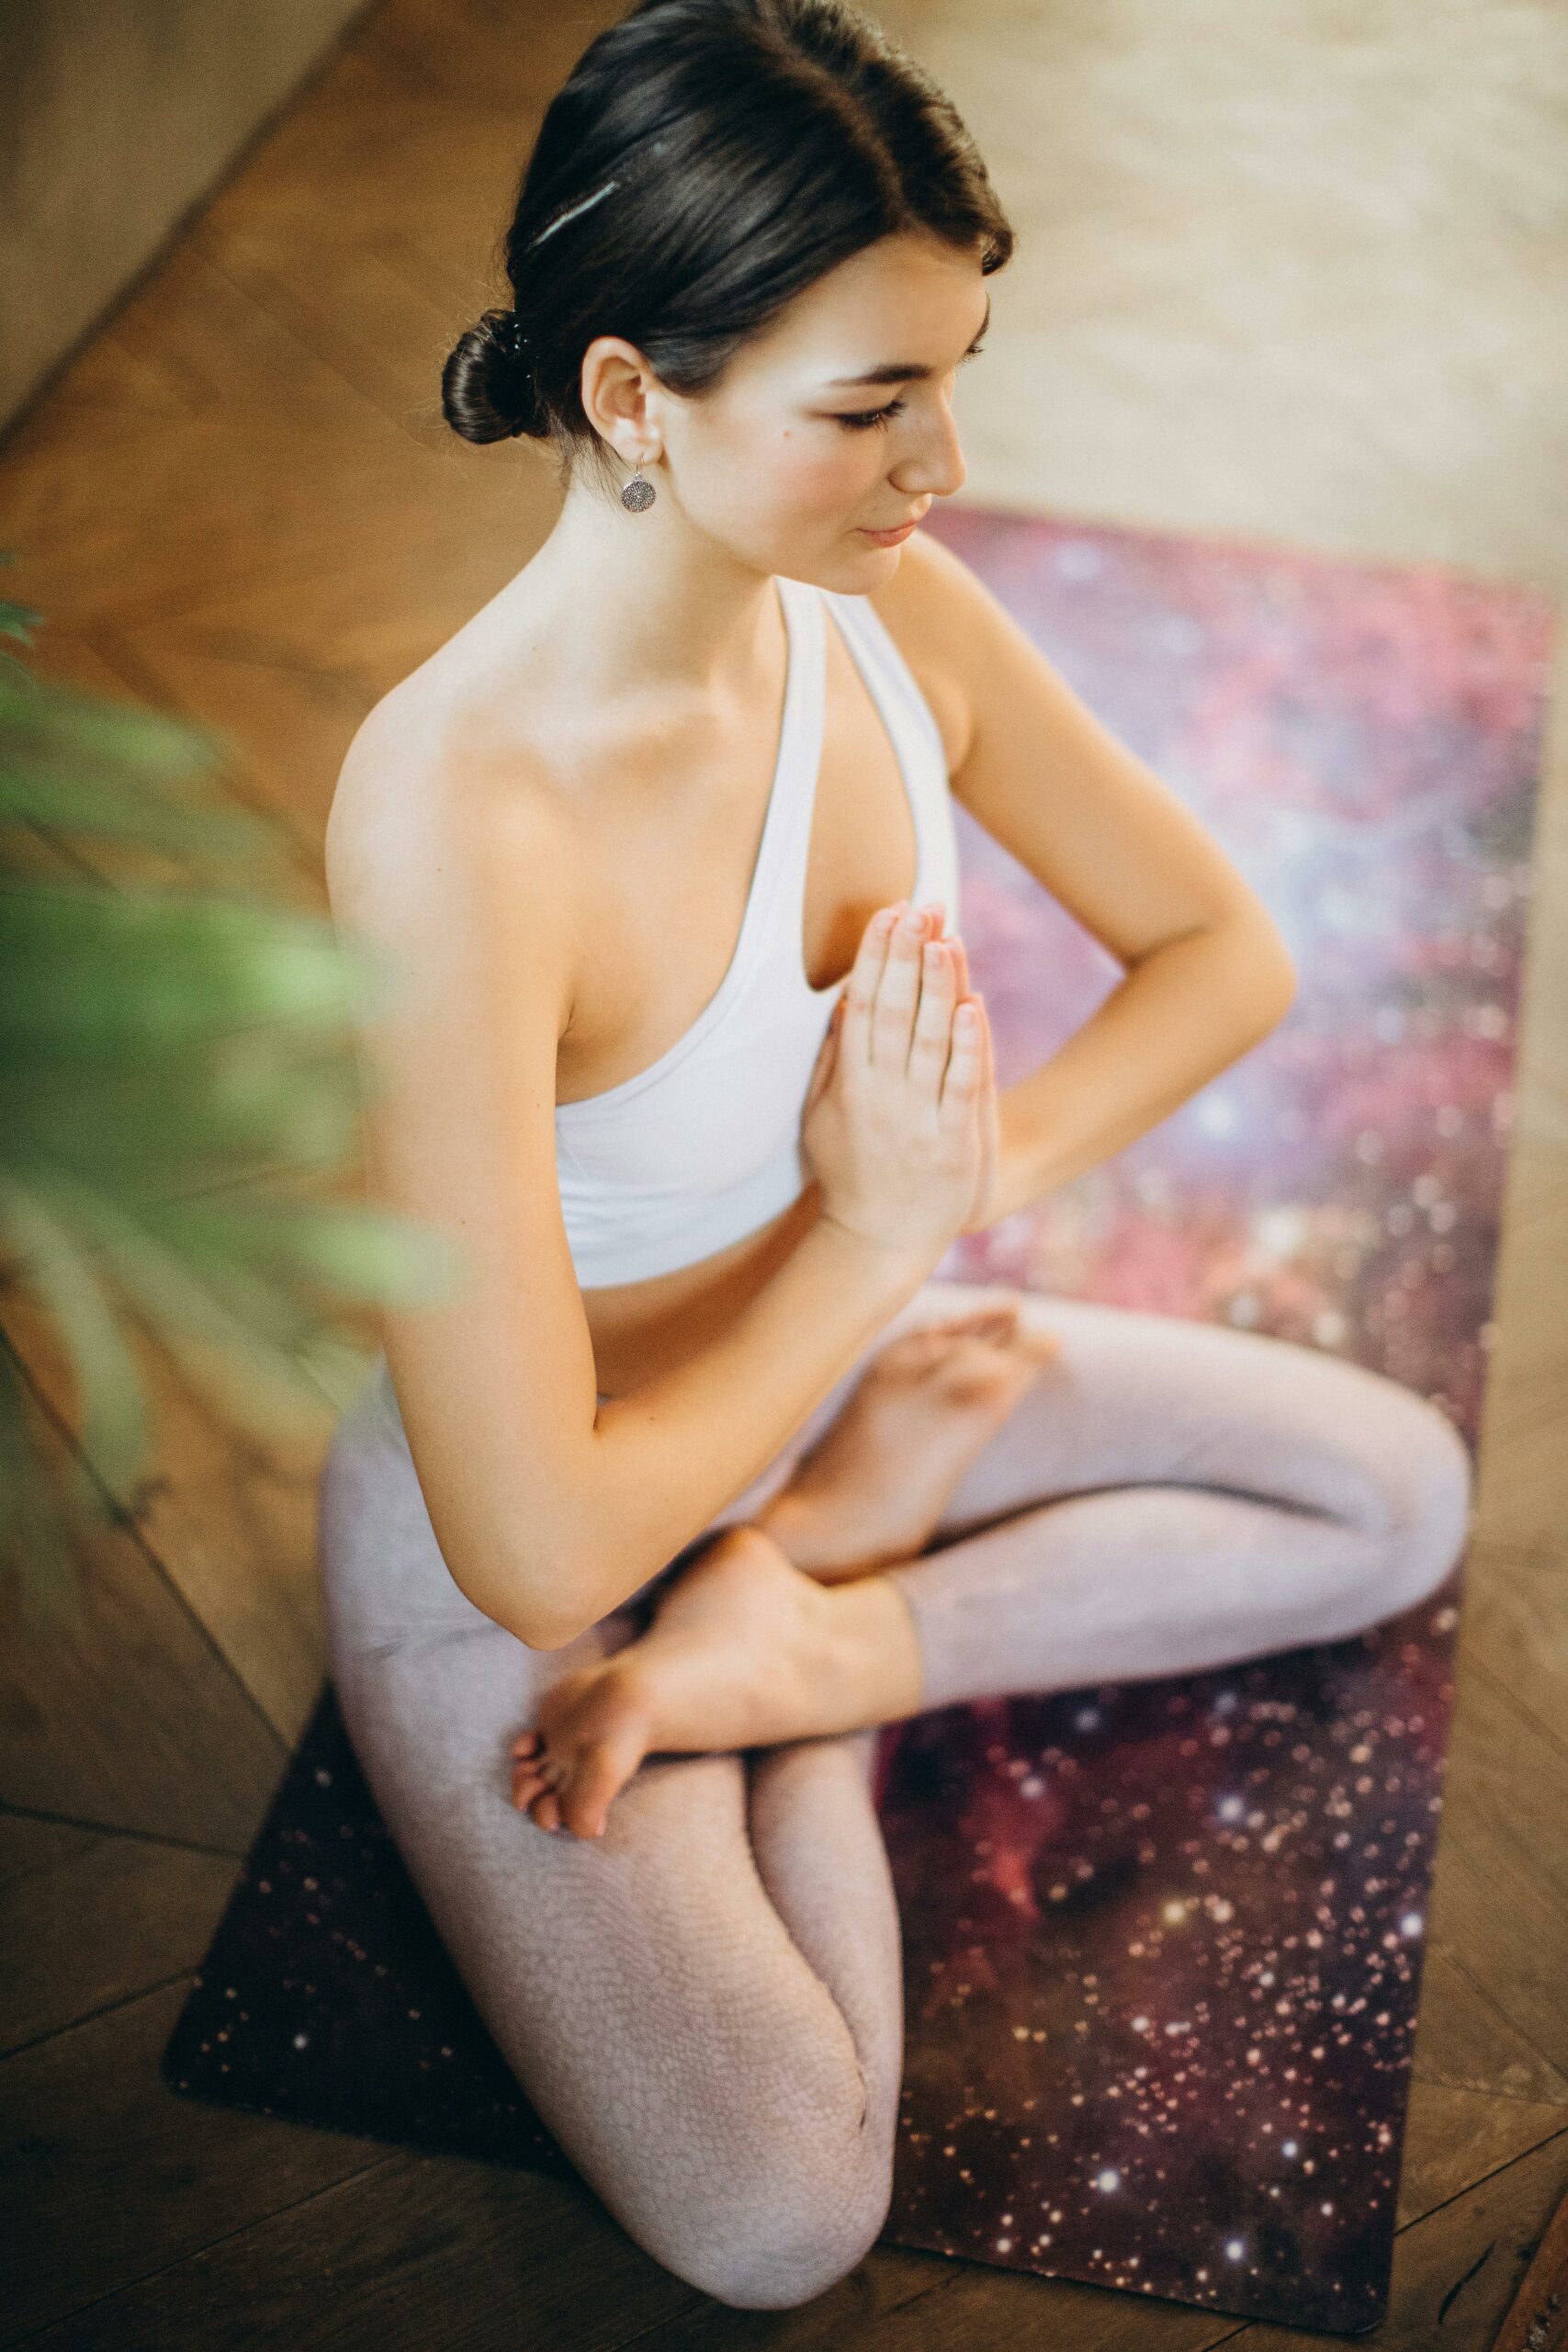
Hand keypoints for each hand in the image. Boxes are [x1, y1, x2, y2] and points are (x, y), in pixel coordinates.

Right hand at [799, 899, 997, 1265]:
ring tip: (944, 938)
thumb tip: (843, 999)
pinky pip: (958, 1087)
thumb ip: (832, 1059)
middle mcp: (880, 1098)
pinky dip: (965, 1046)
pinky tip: (971, 1006)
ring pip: (927, 1042)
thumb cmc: (851, 1172)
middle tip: (917, 907)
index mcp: (848, 1086)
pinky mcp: (953, 1144)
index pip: (861, 1007)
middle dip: (904, 957)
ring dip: (936, 987)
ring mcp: (917, 1120)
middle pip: (892, 1014)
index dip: (874, 957)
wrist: (881, 1240)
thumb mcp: (821, 1116)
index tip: (886, 913)